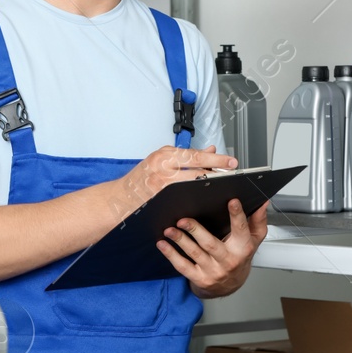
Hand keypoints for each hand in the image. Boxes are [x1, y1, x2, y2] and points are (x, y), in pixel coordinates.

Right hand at [116, 144, 235, 215]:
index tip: (231, 162)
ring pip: (192, 186)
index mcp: (164, 156)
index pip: (195, 155)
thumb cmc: (140, 180)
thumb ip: (186, 156)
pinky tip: (205, 201)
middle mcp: (162, 169)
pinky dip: (195, 200)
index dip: (216, 159)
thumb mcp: (163, 161)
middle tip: (232, 174)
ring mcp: (161, 187)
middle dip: (217, 173)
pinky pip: (183, 200)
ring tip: (221, 187)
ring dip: (208, 187)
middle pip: (197, 171)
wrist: (119, 199)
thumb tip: (210, 150)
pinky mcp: (161, 202)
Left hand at [157, 198, 269, 298]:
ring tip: (170, 230)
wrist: (230, 285)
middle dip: (196, 231)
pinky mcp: (199, 278)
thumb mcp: (253, 240)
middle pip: (211, 244)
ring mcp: (213, 271)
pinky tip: (163, 244)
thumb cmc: (240, 257)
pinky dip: (171, 255)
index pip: (241, 230)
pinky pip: (183, 266)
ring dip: (180, 241)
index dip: (237, 216)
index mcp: (242, 248)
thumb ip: (257, 221)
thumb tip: (262, 204)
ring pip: (195, 254)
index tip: (232, 201)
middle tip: (183, 220)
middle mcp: (228, 261)